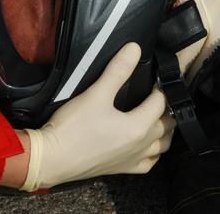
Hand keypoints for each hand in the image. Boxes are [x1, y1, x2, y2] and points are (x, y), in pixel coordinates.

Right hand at [20, 43, 174, 190]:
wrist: (51, 159)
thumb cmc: (72, 128)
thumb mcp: (96, 94)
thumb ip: (118, 71)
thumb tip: (135, 49)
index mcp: (139, 127)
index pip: (162, 101)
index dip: (163, 85)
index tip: (161, 74)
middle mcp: (141, 146)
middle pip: (168, 124)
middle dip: (169, 106)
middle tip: (162, 91)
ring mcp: (133, 160)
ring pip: (163, 145)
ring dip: (166, 129)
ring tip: (161, 114)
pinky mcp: (122, 169)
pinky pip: (148, 163)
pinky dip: (154, 152)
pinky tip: (148, 144)